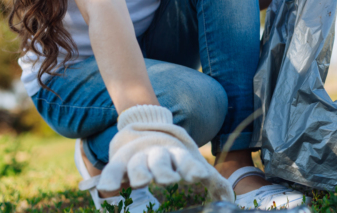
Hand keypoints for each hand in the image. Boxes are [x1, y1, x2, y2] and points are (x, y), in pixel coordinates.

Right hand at [97, 105, 232, 201]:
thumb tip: (228, 200)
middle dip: (164, 169)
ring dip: (139, 172)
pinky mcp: (119, 164)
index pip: (185, 160)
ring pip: (137, 164)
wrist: (141, 135)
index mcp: (177, 154)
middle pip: (160, 160)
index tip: (199, 176)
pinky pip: (113, 171)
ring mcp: (137, 158)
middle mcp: (157, 154)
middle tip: (169, 180)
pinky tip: (108, 189)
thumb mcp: (192, 167)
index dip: (191, 167)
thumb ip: (212, 183)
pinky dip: (110, 179)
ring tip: (141, 183)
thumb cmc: (173, 159)